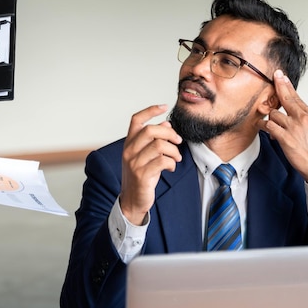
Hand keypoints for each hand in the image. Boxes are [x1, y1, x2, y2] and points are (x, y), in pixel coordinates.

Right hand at [120, 104, 182, 224]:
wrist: (132, 200)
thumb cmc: (141, 176)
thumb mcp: (146, 155)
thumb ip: (154, 139)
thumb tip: (166, 123)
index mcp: (129, 143)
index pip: (136, 120)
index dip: (150, 110)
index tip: (164, 106)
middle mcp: (129, 150)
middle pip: (151, 130)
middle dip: (169, 134)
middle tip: (178, 141)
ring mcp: (134, 163)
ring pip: (159, 146)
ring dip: (173, 151)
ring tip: (176, 158)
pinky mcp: (142, 175)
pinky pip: (162, 161)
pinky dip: (171, 163)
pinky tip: (171, 167)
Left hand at [258, 70, 307, 186]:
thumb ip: (306, 119)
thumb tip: (296, 111)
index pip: (297, 97)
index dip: (287, 86)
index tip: (282, 77)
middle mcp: (303, 119)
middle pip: (286, 98)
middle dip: (279, 86)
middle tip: (274, 77)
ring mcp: (293, 128)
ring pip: (274, 114)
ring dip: (270, 118)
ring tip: (270, 124)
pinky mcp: (285, 138)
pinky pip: (269, 126)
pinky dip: (264, 126)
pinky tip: (263, 127)